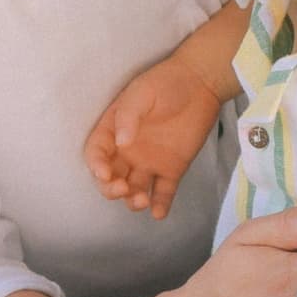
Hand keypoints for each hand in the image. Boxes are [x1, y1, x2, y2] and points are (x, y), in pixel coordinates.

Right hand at [84, 51, 229, 219]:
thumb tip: (121, 143)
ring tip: (142, 201)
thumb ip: (129, 116)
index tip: (104, 173)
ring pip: (134, 190)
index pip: (96, 154)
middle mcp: (127, 152)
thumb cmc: (165, 83)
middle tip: (123, 189)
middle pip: (110, 179)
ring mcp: (149, 162)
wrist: (200, 83)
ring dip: (133, 200)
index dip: (96, 166)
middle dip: (111, 189)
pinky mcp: (172, 170)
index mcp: (113, 132)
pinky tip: (160, 213)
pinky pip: (163, 192)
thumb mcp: (141, 93)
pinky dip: (161, 205)